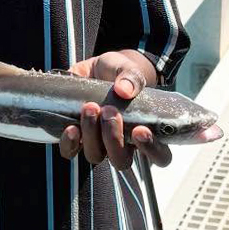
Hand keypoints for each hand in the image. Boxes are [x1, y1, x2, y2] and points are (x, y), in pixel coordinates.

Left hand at [58, 50, 171, 169]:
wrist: (96, 68)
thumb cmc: (120, 74)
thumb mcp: (129, 69)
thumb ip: (131, 78)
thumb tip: (124, 89)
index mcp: (144, 132)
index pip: (159, 155)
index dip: (151, 149)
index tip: (141, 130)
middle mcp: (122, 143)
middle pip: (121, 160)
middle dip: (113, 138)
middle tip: (109, 111)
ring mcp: (98, 142)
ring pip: (95, 155)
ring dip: (91, 135)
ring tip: (89, 108)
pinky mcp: (77, 136)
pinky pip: (70, 151)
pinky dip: (69, 142)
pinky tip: (71, 127)